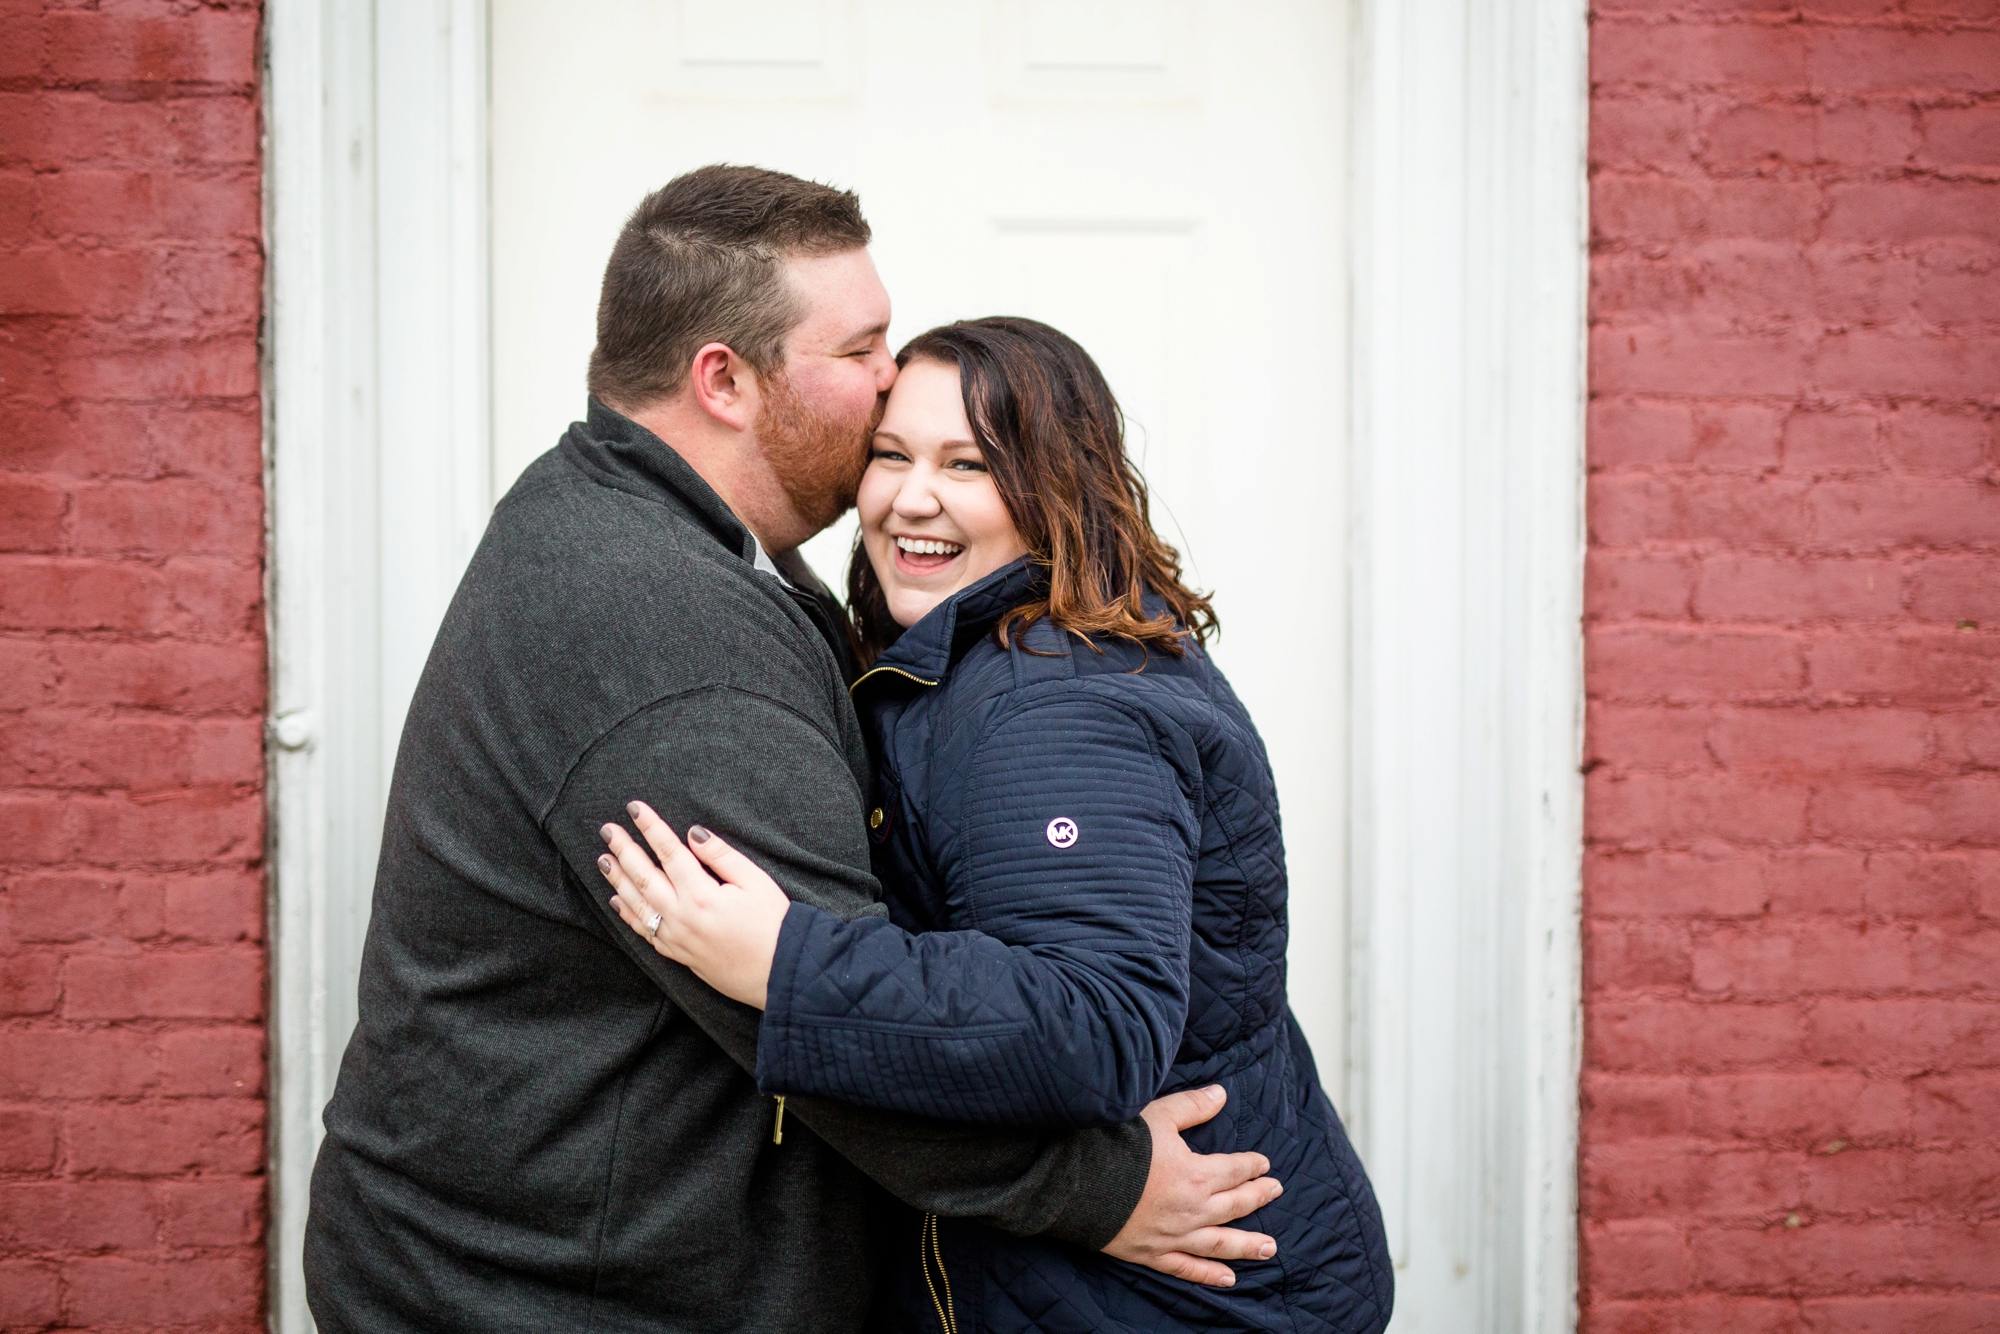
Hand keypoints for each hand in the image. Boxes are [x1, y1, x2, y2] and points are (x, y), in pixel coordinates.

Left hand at [599, 801, 790, 1008]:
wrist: (779, 974)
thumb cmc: (774, 926)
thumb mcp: (756, 881)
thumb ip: (722, 856)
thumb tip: (693, 833)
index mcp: (701, 894)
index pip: (668, 852)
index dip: (650, 827)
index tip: (635, 808)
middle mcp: (681, 916)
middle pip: (644, 876)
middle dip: (624, 850)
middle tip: (607, 830)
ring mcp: (676, 938)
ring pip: (637, 904)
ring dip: (618, 880)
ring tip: (603, 860)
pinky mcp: (677, 955)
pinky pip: (644, 932)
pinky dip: (627, 915)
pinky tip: (616, 901)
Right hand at [1101, 1085, 1281, 1287]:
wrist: (1074, 1182)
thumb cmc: (1115, 1145)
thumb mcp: (1157, 1115)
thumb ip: (1192, 1106)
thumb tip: (1222, 1094)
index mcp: (1196, 1175)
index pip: (1234, 1170)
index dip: (1251, 1165)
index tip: (1264, 1164)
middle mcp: (1192, 1210)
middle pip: (1234, 1204)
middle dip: (1258, 1197)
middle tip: (1276, 1192)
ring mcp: (1173, 1236)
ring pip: (1220, 1243)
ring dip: (1247, 1245)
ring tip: (1270, 1248)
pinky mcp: (1152, 1254)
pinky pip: (1188, 1269)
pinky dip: (1210, 1275)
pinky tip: (1229, 1279)